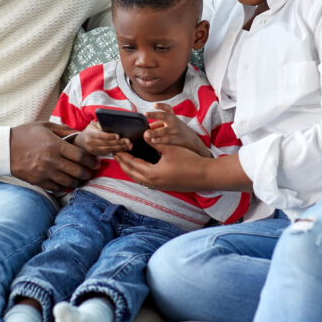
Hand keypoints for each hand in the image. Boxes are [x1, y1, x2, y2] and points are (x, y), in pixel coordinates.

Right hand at [10, 122, 97, 191]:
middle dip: (88, 173)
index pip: (81, 156)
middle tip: (91, 172)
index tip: (95, 162)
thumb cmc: (25, 134)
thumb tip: (80, 133)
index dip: (91, 161)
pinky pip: (57, 187)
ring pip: (69, 182)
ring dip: (78, 182)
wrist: (4, 148)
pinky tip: (66, 182)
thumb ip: (65, 130)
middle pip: (78, 172)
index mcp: (55, 145)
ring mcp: (45, 172)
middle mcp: (52, 160)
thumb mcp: (45, 126)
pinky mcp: (38, 181)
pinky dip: (64, 186)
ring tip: (81, 179)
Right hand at [75, 121, 132, 155]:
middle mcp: (92, 144)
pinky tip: (124, 149)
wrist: (80, 142)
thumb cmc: (89, 131)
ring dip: (120, 148)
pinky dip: (117, 151)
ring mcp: (95, 150)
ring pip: (109, 149)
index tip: (118, 136)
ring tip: (129, 146)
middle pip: (107, 144)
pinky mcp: (98, 154)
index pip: (101, 136)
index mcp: (90, 135)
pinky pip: (109, 153)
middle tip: (128, 141)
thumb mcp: (93, 125)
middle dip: (118, 143)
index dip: (110, 136)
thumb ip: (102, 125)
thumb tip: (114, 125)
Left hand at [116, 145, 252, 192]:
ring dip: (130, 169)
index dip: (122, 155)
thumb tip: (144, 134)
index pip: (131, 164)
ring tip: (125, 159)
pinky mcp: (165, 186)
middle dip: (123, 163)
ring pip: (138, 178)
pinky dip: (139, 173)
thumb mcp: (171, 148)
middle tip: (116, 153)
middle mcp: (153, 183)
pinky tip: (141, 166)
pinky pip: (146, 180)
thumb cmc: (190, 161)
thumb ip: (155, 141)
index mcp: (152, 174)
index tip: (115, 148)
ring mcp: (159, 186)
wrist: (206, 175)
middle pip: (131, 173)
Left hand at [142, 103, 211, 156]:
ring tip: (147, 133)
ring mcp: (177, 130)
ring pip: (165, 130)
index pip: (168, 108)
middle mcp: (175, 121)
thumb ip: (158, 125)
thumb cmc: (178, 131)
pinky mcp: (178, 139)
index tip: (154, 105)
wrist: (193, 140)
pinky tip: (153, 140)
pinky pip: (168, 140)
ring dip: (155, 132)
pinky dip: (160, 140)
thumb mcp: (170, 125)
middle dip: (155, 115)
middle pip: (165, 116)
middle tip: (145, 114)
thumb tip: (148, 127)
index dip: (161, 105)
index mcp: (172, 116)